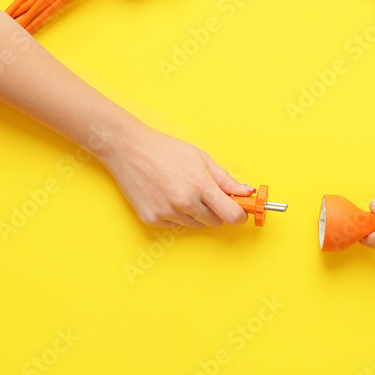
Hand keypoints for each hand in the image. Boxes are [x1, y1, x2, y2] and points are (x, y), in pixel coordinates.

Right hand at [100, 121, 249, 227]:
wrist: (128, 149)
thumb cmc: (164, 150)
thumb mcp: (200, 158)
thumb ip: (226, 179)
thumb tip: (247, 192)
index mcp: (200, 185)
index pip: (232, 215)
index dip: (240, 215)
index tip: (240, 211)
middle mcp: (185, 202)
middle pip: (215, 222)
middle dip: (216, 211)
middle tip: (205, 194)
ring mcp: (167, 213)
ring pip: (195, 225)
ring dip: (195, 214)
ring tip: (181, 190)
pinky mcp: (152, 219)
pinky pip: (175, 225)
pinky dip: (175, 215)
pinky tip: (166, 196)